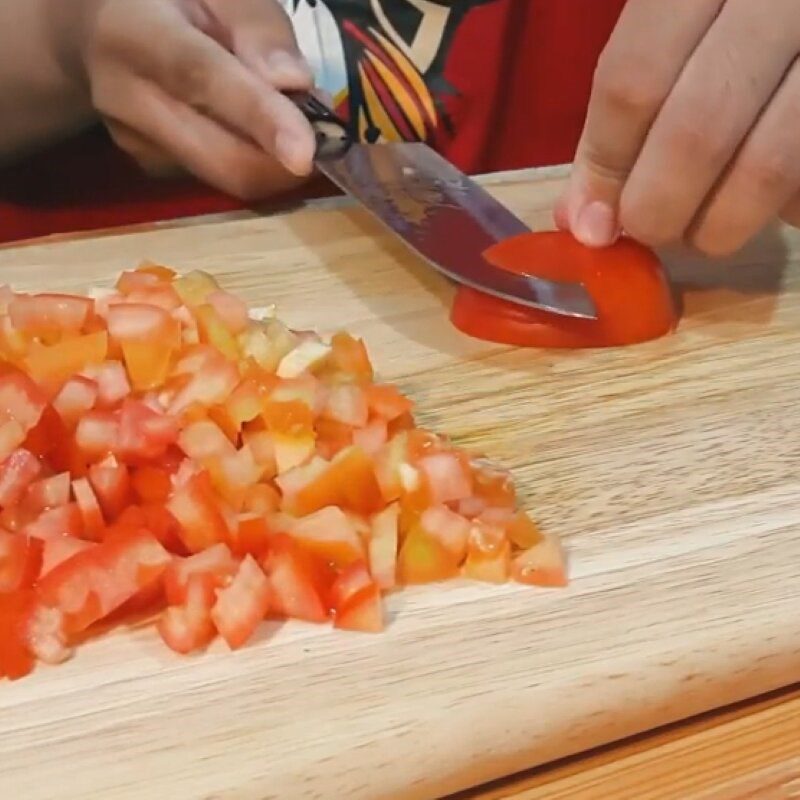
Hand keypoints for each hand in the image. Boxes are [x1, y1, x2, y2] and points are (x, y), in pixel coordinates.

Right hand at [62, 0, 316, 198]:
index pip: (203, 79)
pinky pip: (218, 176)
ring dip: (271, 162)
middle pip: (220, 157)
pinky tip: (248, 126)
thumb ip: (255, 22)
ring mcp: (135, 141)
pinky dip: (251, 160)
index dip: (259, 117)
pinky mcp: (149, 166)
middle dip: (283, 164)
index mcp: (133, 31)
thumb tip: (293, 81)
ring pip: (225, 176)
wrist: (96, 22)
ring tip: (282, 117)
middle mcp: (125, 96)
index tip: (305, 154)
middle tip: (324, 138)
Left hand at [559, 0, 799, 255]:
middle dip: (657, 208)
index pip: (633, 80)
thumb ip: (630, 96)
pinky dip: (786, 208)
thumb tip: (582, 215)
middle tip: (649, 229)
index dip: (606, 165)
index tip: (592, 221)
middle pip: (696, 130)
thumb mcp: (679, 12)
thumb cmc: (734, 4)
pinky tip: (772, 204)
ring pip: (767, 167)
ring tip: (706, 230)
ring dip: (721, 224)